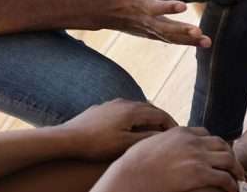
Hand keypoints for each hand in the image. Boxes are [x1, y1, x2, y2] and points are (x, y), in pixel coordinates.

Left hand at [56, 99, 177, 161]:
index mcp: (133, 110)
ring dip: (148, 118)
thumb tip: (163, 135)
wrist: (67, 138)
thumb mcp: (124, 145)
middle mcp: (124, 102)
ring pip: (137, 108)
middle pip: (151, 108)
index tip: (178, 134)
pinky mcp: (102, 109)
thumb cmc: (96, 143)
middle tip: (169, 132)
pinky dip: (134, 118)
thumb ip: (146, 139)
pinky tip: (130, 127)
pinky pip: (125, 110)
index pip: (160, 114)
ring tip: (152, 130)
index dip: (171, 124)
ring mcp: (112, 104)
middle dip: (162, 120)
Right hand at [100, 0, 211, 46]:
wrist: (100, 10)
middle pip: (166, 29)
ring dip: (189, 41)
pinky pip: (169, 39)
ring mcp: (148, 29)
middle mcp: (146, 20)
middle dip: (183, 31)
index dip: (169, 7)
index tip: (183, 6)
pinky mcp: (150, 34)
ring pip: (170, 37)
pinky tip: (199, 43)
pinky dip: (184, 42)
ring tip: (207, 42)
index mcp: (141, 4)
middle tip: (199, 32)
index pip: (157, 7)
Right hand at [108, 127, 243, 191]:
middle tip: (234, 165)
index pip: (205, 134)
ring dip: (236, 170)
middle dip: (230, 155)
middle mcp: (192, 142)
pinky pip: (224, 178)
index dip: (214, 144)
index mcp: (180, 133)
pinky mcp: (199, 174)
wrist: (130, 177)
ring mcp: (197, 157)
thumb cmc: (133, 164)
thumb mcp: (149, 143)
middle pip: (221, 145)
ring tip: (238, 178)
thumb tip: (162, 144)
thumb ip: (162, 141)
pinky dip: (231, 184)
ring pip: (228, 160)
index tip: (217, 152)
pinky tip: (232, 189)